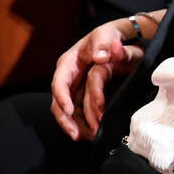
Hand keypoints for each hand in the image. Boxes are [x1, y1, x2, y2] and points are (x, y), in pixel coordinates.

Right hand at [51, 23, 143, 139]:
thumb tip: (100, 57)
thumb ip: (104, 44)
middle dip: (65, 119)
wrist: (115, 40)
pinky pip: (78, 113)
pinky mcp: (81, 96)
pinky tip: (91, 135)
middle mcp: (67, 78)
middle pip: (59, 102)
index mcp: (68, 63)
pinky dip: (82, 124)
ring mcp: (73, 88)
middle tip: (75, 134)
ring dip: (74, 126)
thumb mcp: (106, 35)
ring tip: (84, 138)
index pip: (59, 82)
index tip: (69, 110)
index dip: (61, 97)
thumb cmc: (108, 36)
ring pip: (67, 111)